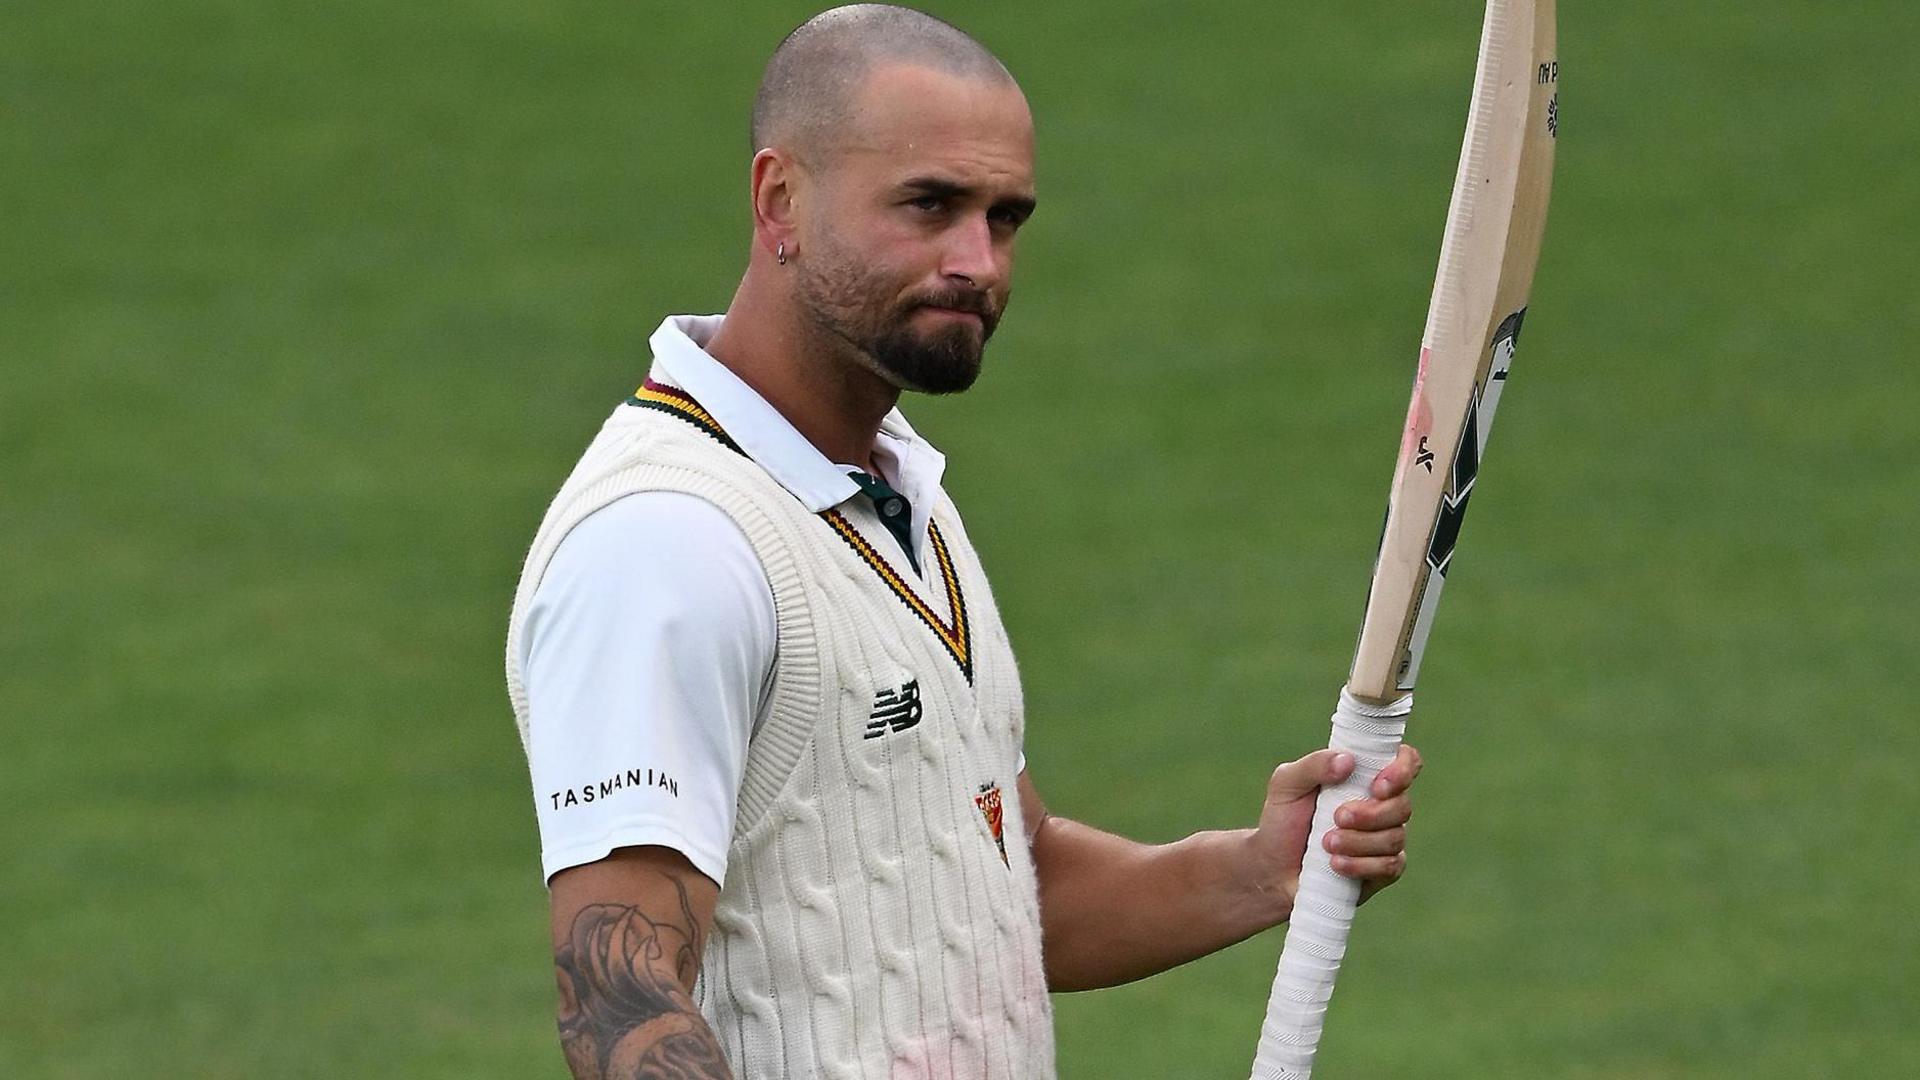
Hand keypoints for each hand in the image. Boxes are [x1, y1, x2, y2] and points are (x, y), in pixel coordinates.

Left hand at [1253, 743, 1421, 916]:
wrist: (1273, 868)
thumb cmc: (1282, 820)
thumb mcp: (1286, 784)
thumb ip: (1314, 765)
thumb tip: (1348, 760)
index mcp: (1364, 777)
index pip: (1406, 762)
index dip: (1402, 771)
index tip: (1377, 786)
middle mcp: (1382, 806)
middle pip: (1402, 805)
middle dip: (1370, 814)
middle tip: (1336, 818)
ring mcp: (1385, 838)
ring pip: (1395, 838)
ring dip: (1358, 841)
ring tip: (1326, 844)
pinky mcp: (1382, 870)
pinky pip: (1390, 867)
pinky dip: (1361, 865)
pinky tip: (1335, 864)